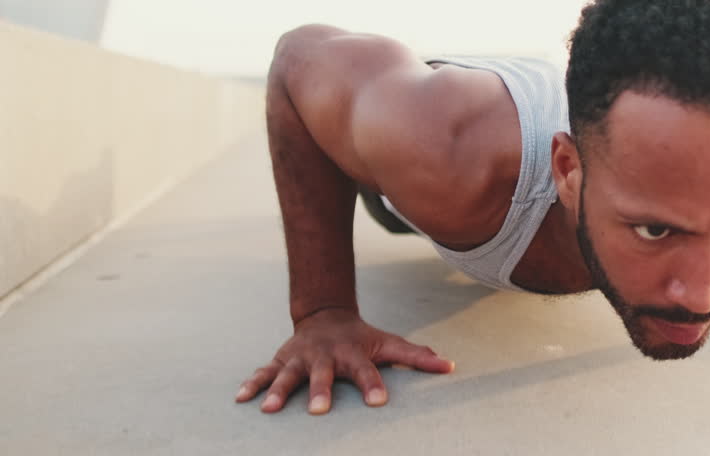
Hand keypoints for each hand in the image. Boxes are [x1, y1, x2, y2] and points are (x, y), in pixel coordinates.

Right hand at [235, 308, 453, 413]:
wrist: (326, 315)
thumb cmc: (363, 339)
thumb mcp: (389, 344)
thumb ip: (417, 358)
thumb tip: (451, 367)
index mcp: (353, 353)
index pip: (367, 371)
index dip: (374, 385)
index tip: (380, 402)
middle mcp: (325, 355)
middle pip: (324, 374)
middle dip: (321, 390)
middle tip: (320, 411)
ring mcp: (300, 357)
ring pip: (288, 374)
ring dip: (279, 391)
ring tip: (270, 409)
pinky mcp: (280, 360)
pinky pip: (263, 372)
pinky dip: (252, 384)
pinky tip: (241, 399)